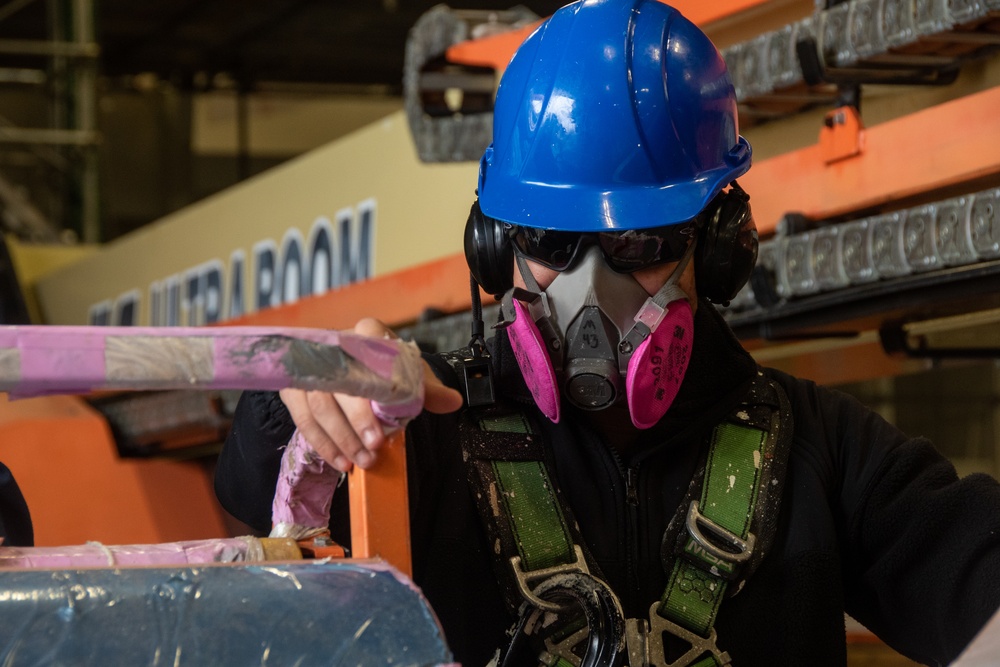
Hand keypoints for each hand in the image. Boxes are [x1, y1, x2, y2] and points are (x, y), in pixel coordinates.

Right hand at [279, 318, 463, 471]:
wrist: (358, 371)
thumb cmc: (387, 372)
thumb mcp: (412, 377)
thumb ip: (431, 390)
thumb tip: (453, 401)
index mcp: (367, 334)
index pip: (369, 344)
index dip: (376, 373)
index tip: (387, 398)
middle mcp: (334, 345)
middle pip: (341, 383)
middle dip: (357, 419)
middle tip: (374, 446)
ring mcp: (310, 368)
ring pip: (319, 405)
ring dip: (340, 437)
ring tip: (361, 461)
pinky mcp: (295, 389)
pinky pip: (304, 419)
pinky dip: (323, 443)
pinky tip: (341, 461)